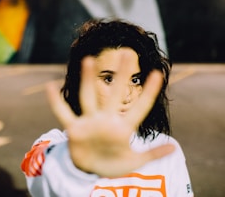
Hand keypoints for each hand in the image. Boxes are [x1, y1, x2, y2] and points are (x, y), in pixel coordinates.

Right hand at [45, 55, 174, 177]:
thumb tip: (175, 147)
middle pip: (114, 94)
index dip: (148, 93)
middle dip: (120, 75)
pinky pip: (64, 114)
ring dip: (87, 80)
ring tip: (88, 60)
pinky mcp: (75, 130)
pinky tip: (50, 86)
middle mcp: (106, 120)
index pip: (139, 108)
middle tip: (127, 53)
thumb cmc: (113, 164)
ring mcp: (90, 123)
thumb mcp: (134, 161)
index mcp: (123, 128)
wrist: (91, 170)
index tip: (158, 74)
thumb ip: (152, 154)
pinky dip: (56, 102)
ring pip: (88, 97)